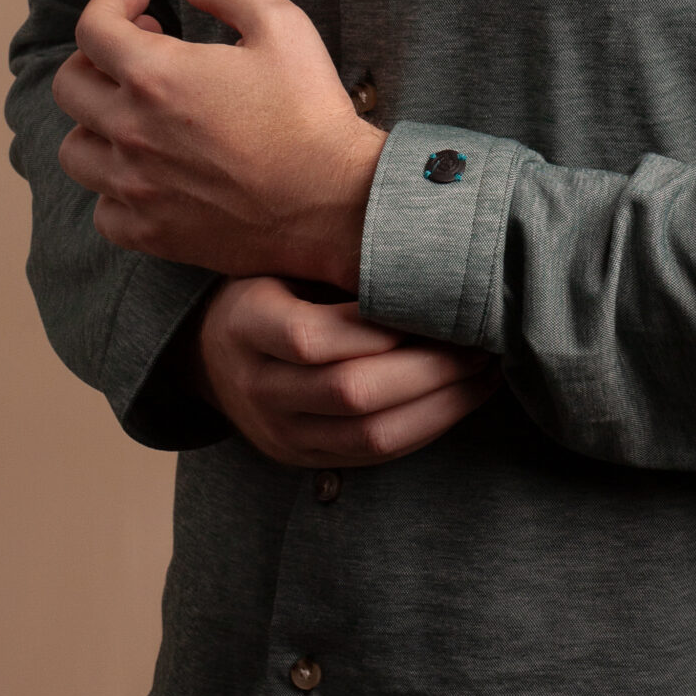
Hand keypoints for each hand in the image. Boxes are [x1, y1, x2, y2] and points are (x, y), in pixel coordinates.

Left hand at [53, 0, 384, 287]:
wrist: (334, 203)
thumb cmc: (310, 112)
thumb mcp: (283, 24)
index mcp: (155, 77)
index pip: (92, 27)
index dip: (111, 1)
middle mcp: (131, 133)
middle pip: (69, 85)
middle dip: (97, 56)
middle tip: (141, 49)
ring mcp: (136, 189)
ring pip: (75, 151)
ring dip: (97, 122)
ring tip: (136, 114)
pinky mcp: (151, 233)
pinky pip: (102, 209)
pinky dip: (114, 187)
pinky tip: (149, 172)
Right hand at [187, 275, 499, 468]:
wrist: (210, 351)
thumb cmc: (267, 284)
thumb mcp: (279, 258)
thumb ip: (333, 256)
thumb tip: (425, 237)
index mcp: (244, 324)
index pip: (310, 337)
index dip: (379, 327)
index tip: (439, 302)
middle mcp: (256, 387)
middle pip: (350, 392)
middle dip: (429, 368)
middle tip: (480, 338)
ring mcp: (279, 432)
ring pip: (370, 435)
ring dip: (440, 405)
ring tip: (484, 370)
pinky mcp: (303, 459)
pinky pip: (374, 455)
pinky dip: (426, 428)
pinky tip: (460, 398)